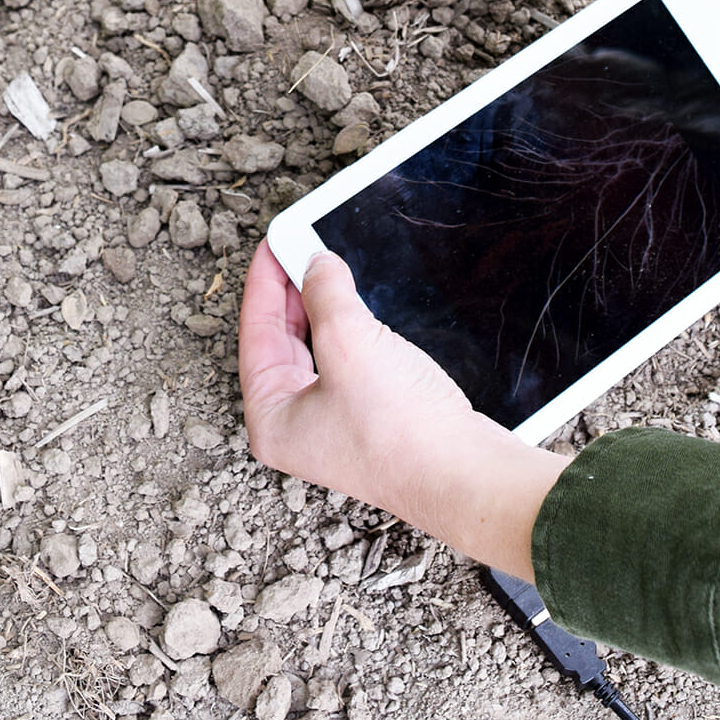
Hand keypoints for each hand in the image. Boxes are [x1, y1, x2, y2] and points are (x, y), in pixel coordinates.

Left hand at [237, 242, 569, 579]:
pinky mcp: (370, 421)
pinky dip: (352, 332)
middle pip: (282, 343)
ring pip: (318, 352)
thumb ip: (325, 295)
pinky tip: (365, 310)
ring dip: (325, 310)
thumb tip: (319, 265)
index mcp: (271, 417)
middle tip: (302, 250)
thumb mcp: (349, 344)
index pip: (256, 334)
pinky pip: (348, 364)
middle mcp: (296, 427)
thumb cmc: (401, 433)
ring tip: (332, 270)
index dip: (264, 282)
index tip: (274, 244)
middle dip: (294, 294)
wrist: (463, 474)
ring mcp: (334, 427)